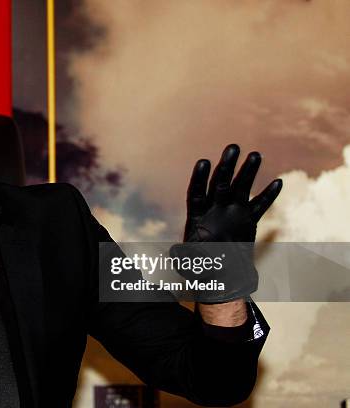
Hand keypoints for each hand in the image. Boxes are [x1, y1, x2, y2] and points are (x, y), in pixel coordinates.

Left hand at [172, 144, 282, 302]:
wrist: (220, 279)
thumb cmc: (201, 271)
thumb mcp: (188, 264)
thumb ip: (183, 257)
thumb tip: (175, 252)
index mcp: (197, 217)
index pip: (196, 193)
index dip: (199, 178)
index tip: (203, 162)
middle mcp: (214, 211)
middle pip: (219, 184)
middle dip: (225, 166)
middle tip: (233, 147)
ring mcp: (231, 214)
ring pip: (239, 189)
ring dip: (247, 172)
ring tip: (255, 154)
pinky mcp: (246, 222)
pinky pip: (258, 207)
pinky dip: (267, 196)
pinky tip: (278, 182)